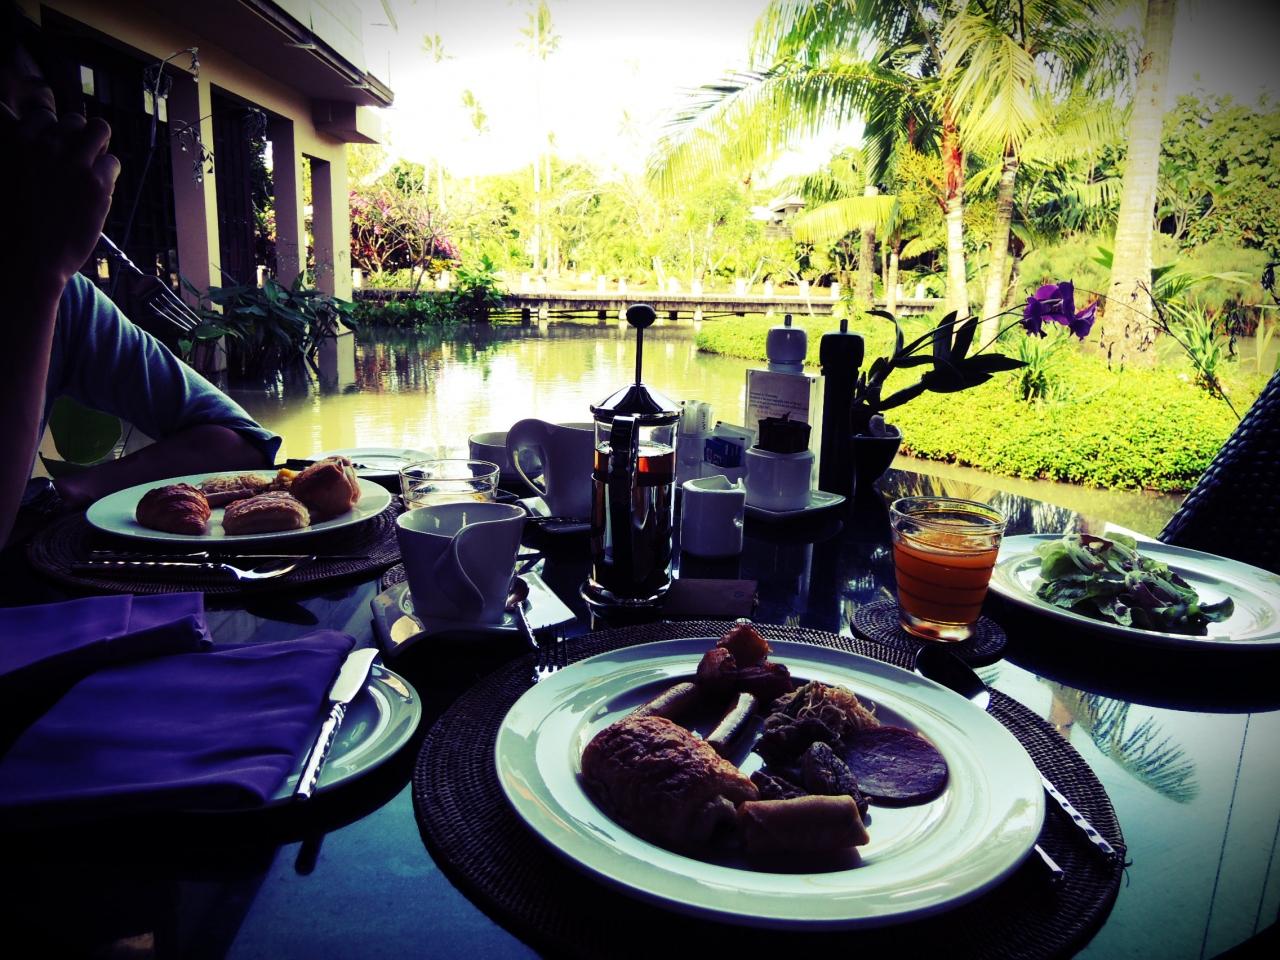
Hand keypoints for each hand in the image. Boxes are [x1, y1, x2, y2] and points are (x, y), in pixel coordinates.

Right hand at [0, 103, 120, 289]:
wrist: (28, 260)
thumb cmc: (14, 225)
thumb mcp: (6, 178)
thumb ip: (22, 156)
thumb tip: (43, 141)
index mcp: (15, 141)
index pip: (44, 118)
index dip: (53, 134)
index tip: (56, 152)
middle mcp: (43, 145)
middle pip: (74, 121)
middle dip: (79, 138)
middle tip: (80, 161)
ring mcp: (71, 162)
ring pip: (100, 130)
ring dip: (99, 147)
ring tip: (94, 167)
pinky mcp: (96, 182)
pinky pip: (113, 162)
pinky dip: (109, 174)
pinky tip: (98, 192)